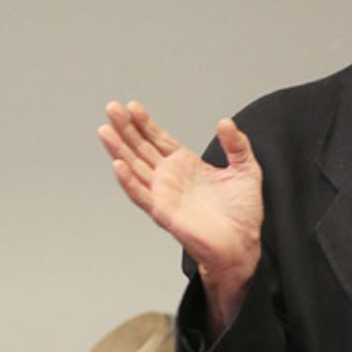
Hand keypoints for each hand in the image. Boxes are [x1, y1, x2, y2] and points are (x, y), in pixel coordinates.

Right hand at [98, 102, 262, 330]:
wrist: (243, 245)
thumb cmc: (243, 214)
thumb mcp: (246, 170)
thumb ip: (237, 145)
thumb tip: (226, 122)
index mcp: (186, 165)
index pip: (159, 139)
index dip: (145, 123)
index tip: (132, 106)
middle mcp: (171, 178)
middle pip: (141, 148)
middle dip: (125, 128)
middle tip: (111, 109)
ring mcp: (164, 195)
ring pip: (134, 168)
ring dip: (119, 150)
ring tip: (106, 131)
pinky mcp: (163, 213)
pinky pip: (141, 195)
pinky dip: (128, 181)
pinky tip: (118, 165)